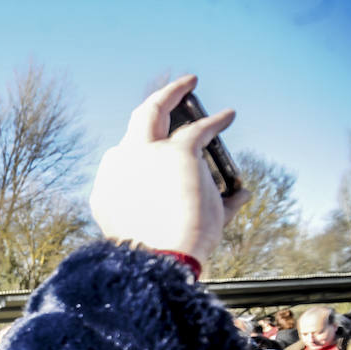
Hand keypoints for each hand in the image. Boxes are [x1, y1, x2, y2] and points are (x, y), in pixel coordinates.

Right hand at [90, 74, 248, 265]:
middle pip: (133, 126)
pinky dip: (216, 122)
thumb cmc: (162, 256)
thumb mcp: (174, 231)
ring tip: (188, 87)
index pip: (121, 163)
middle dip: (151, 107)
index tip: (151, 151)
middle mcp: (120, 168)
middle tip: (166, 98)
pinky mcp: (177, 153)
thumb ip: (205, 208)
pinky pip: (199, 129)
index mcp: (108, 193)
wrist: (160, 261)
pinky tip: (228, 117)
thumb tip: (242, 193)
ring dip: (173, 96)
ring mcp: (146, 156)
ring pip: (154, 111)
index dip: (138, 154)